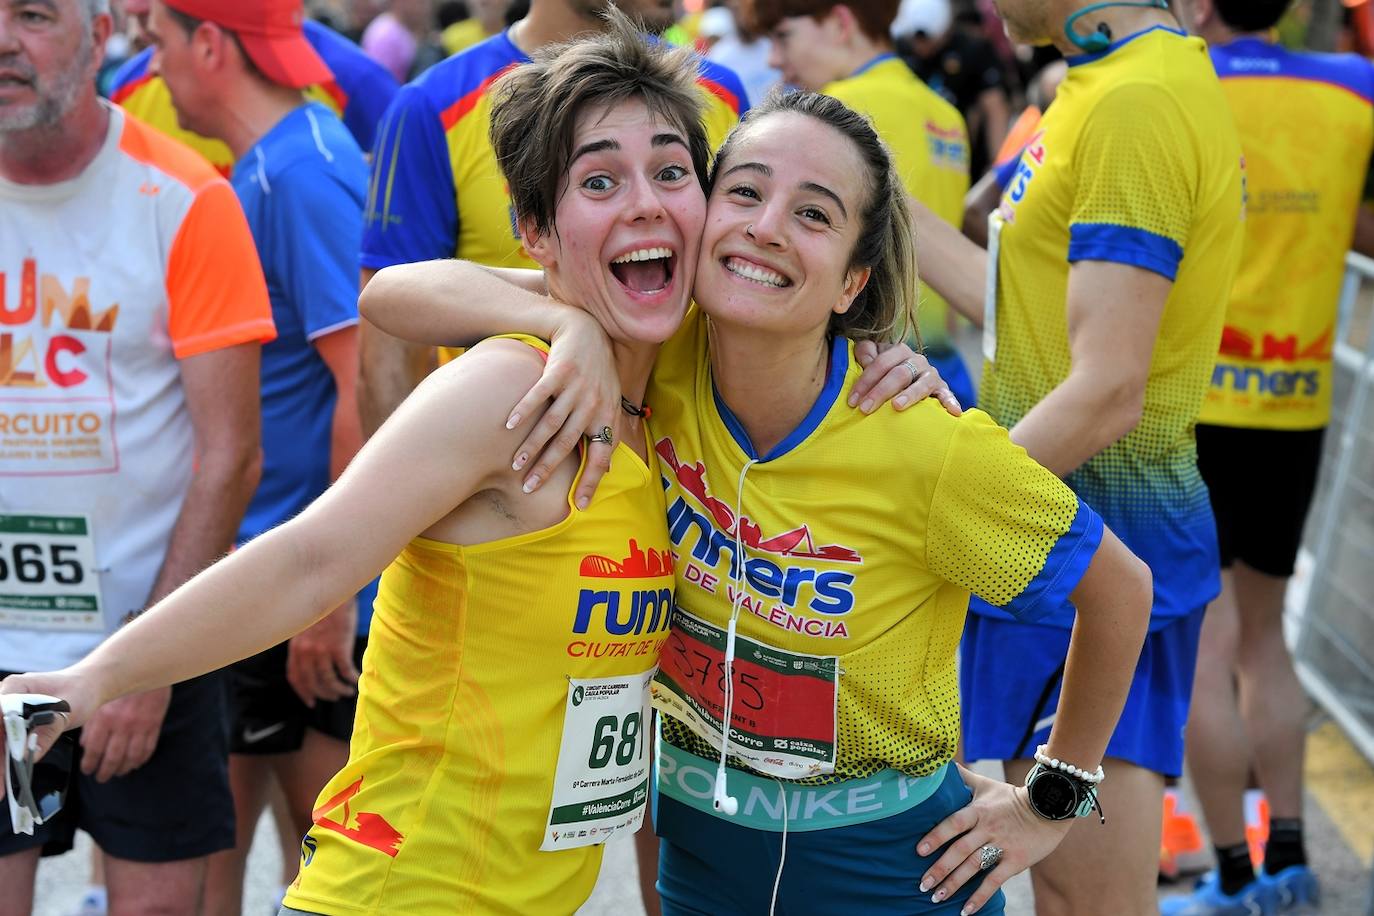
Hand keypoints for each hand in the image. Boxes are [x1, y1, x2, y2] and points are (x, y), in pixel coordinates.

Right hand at [0, 671, 93, 783]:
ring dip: (0, 763)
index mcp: (17, 687)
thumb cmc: (79, 691)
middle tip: (1, 786)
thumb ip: (48, 731)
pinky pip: (4, 741)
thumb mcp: (68, 711)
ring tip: (3, 787)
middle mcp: (6, 696)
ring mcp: (8, 709)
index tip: (8, 758)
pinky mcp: (13, 721)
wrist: (87, 685)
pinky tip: (6, 775)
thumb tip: (29, 755)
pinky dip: (5, 758)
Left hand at [79, 686, 171, 782]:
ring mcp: (140, 726)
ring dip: (123, 768)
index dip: (89, 763)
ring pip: (131, 756)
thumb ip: (91, 723)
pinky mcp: (154, 724)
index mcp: (105, 717)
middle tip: (101, 777)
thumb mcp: (100, 700)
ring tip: (118, 773)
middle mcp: (122, 724)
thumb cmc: (120, 684)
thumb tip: (84, 744)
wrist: (147, 668)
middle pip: (112, 757)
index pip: (94, 749)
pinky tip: (136, 763)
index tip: (87, 770)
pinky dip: (141, 759)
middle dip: (105, 771)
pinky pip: (148, 748)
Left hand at [287, 600, 359, 707]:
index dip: (303, 692)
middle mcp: (306, 651)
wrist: (334, 589)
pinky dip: (351, 679)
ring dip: (338, 690)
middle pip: (312, 683)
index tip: (310, 701)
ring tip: (346, 691)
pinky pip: (344, 671)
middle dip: (323, 694)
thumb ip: (304, 641)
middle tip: (333, 697)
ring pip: (328, 681)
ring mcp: (322, 650)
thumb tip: (309, 656)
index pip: (296, 677)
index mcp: (296, 647)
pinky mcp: (339, 647)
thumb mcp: (306, 624)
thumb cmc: (323, 605)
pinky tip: (356, 680)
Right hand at [503, 311, 617, 508]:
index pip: (602, 456)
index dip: (591, 481)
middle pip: (568, 443)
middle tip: (529, 488)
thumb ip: (603, 431)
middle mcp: (594, 403)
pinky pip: (540, 395)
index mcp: (607, 415)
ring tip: (515, 464)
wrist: (587, 329)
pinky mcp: (560, 370)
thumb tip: (608, 469)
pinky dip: (524, 410)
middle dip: (547, 469)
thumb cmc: (596, 371)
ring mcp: (577, 386)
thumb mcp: (608, 401)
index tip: (578, 505)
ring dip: (532, 446)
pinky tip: (510, 425)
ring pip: (552, 423)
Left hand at [850, 341, 961, 416]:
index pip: (880, 363)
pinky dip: (950, 402)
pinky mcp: (942, 389)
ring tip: (896, 406)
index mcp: (899, 351)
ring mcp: (931, 375)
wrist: (909, 376)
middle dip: (880, 392)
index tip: (852, 400)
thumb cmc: (885, 371)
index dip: (865, 381)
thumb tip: (864, 358)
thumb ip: (865, 353)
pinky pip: (947, 395)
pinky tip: (953, 412)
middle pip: (899, 374)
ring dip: (909, 395)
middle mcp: (917, 360)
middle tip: (865, 409)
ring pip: (921, 384)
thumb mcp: (873, 357)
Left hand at [916, 766, 1071, 913]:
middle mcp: (988, 828)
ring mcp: (1002, 845)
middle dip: (940, 869)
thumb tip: (941, 764)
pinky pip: (995, 881)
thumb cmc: (1011, 797)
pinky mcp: (1016, 860)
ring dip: (954, 884)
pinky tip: (966, 910)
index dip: (936, 836)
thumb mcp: (985, 785)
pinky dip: (980, 896)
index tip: (919, 851)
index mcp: (978, 810)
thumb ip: (962, 777)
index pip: (953, 823)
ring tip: (937, 898)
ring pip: (974, 867)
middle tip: (922, 884)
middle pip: (960, 850)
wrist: (1049, 807)